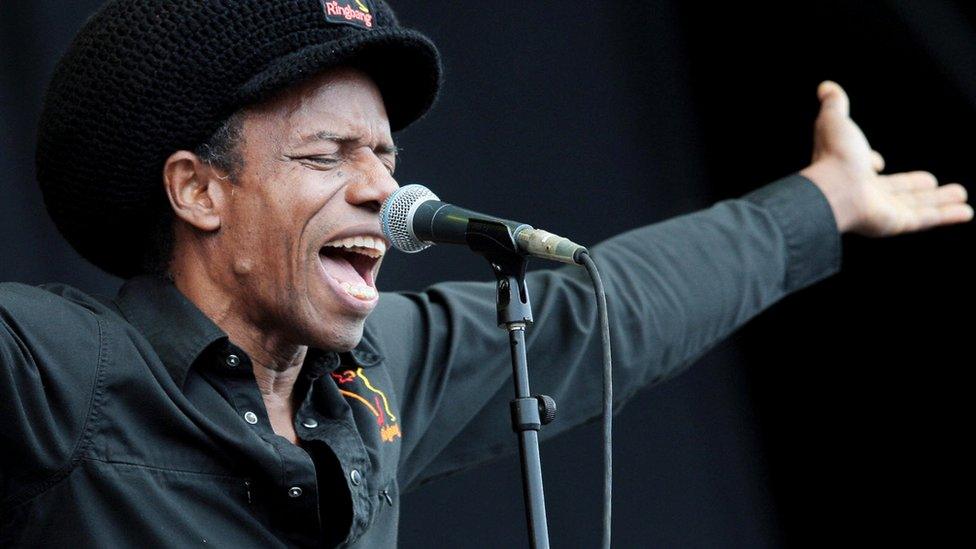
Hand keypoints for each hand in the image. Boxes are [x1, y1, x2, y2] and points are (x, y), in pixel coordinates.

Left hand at [799, 81, 972, 235]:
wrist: (833, 188)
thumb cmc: (833, 156)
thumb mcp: (835, 121)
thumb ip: (834, 105)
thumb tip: (825, 87)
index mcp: (851, 170)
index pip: (866, 170)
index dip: (872, 164)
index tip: (877, 162)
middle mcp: (866, 193)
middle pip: (898, 190)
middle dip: (916, 186)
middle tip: (932, 182)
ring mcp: (882, 211)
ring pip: (918, 205)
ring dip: (940, 201)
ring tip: (961, 195)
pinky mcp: (896, 223)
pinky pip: (927, 219)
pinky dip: (947, 216)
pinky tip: (967, 212)